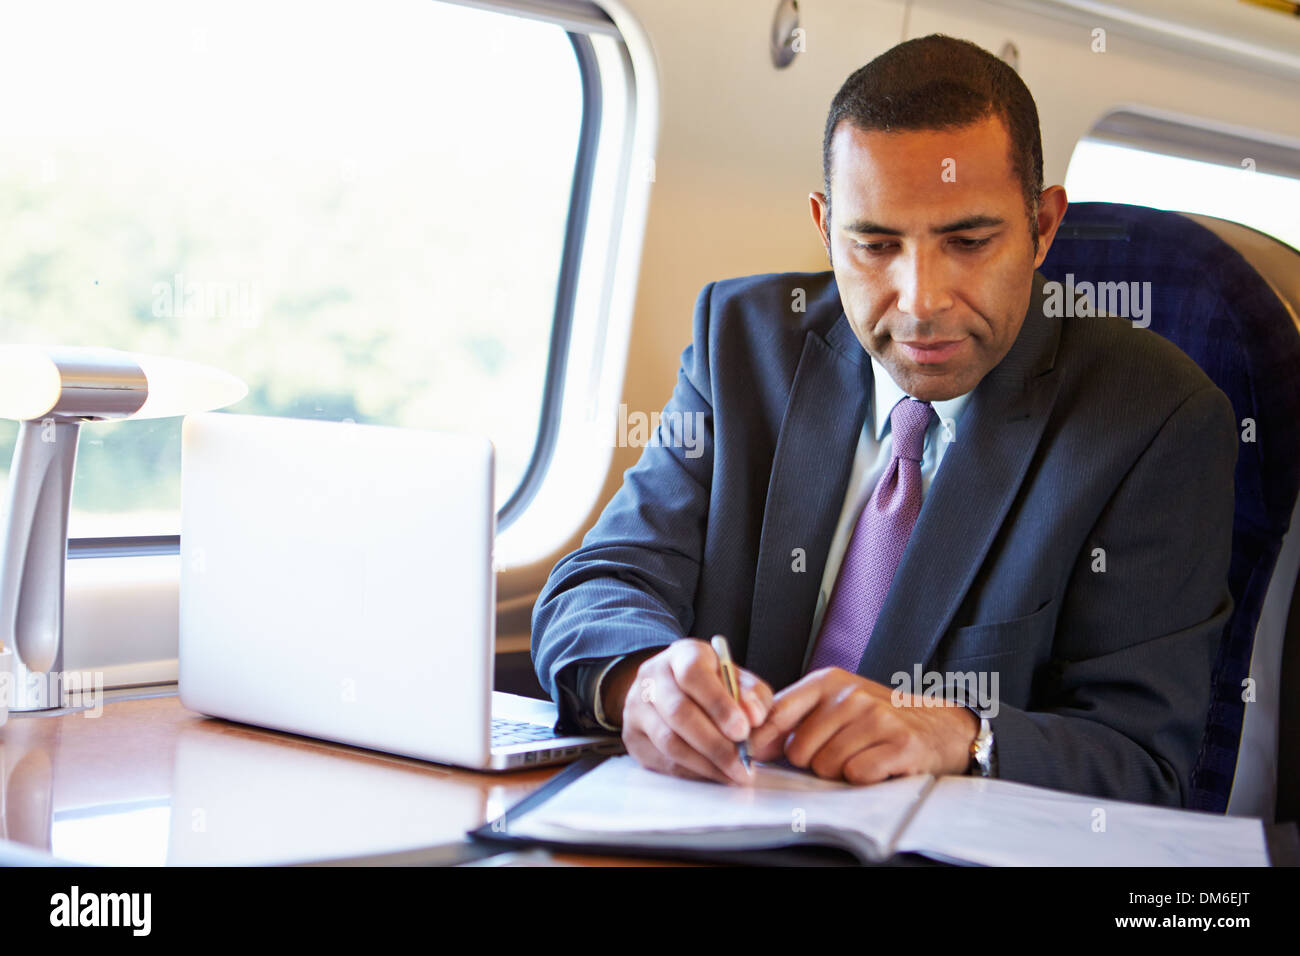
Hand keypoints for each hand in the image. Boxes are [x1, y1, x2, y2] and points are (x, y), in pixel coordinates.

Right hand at [607, 638, 772, 785]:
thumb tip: (754, 717)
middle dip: (715, 744)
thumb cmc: (711, 685)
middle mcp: (653, 676)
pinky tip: (715, 775)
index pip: (694, 674)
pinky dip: (693, 772)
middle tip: (743, 764)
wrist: (671, 690)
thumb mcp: (737, 680)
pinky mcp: (632, 736)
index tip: (742, 731)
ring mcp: (637, 707)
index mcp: (682, 655)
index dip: (718, 704)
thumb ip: (753, 695)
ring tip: (734, 774)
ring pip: (669, 741)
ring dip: (706, 763)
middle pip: (679, 712)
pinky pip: (662, 760)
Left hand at [748, 667, 977, 783]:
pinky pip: (856, 775)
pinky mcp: (899, 743)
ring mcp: (876, 717)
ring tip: (862, 756)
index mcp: (828, 681)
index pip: (777, 712)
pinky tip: (878, 765)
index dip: (763, 740)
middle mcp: (850, 695)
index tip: (758, 755)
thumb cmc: (879, 719)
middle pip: (799, 750)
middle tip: (839, 752)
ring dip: (840, 771)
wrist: (940, 726)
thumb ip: (794, 717)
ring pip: (825, 766)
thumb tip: (752, 742)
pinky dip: (864, 778)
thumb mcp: (835, 704)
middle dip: (814, 761)